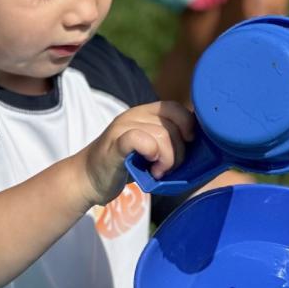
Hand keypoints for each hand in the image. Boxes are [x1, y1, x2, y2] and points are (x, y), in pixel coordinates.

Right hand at [78, 101, 194, 204]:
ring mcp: (122, 128)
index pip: (175, 107)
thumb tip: (201, 144)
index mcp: (143, 113)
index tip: (189, 145)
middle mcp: (133, 115)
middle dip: (179, 151)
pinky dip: (152, 153)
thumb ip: (167, 140)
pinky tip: (150, 168)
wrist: (87, 179)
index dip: (189, 125)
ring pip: (161, 135)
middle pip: (172, 124)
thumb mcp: (149, 148)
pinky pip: (140, 139)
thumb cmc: (123, 167)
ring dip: (168, 159)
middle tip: (169, 168)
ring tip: (159, 172)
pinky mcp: (114, 144)